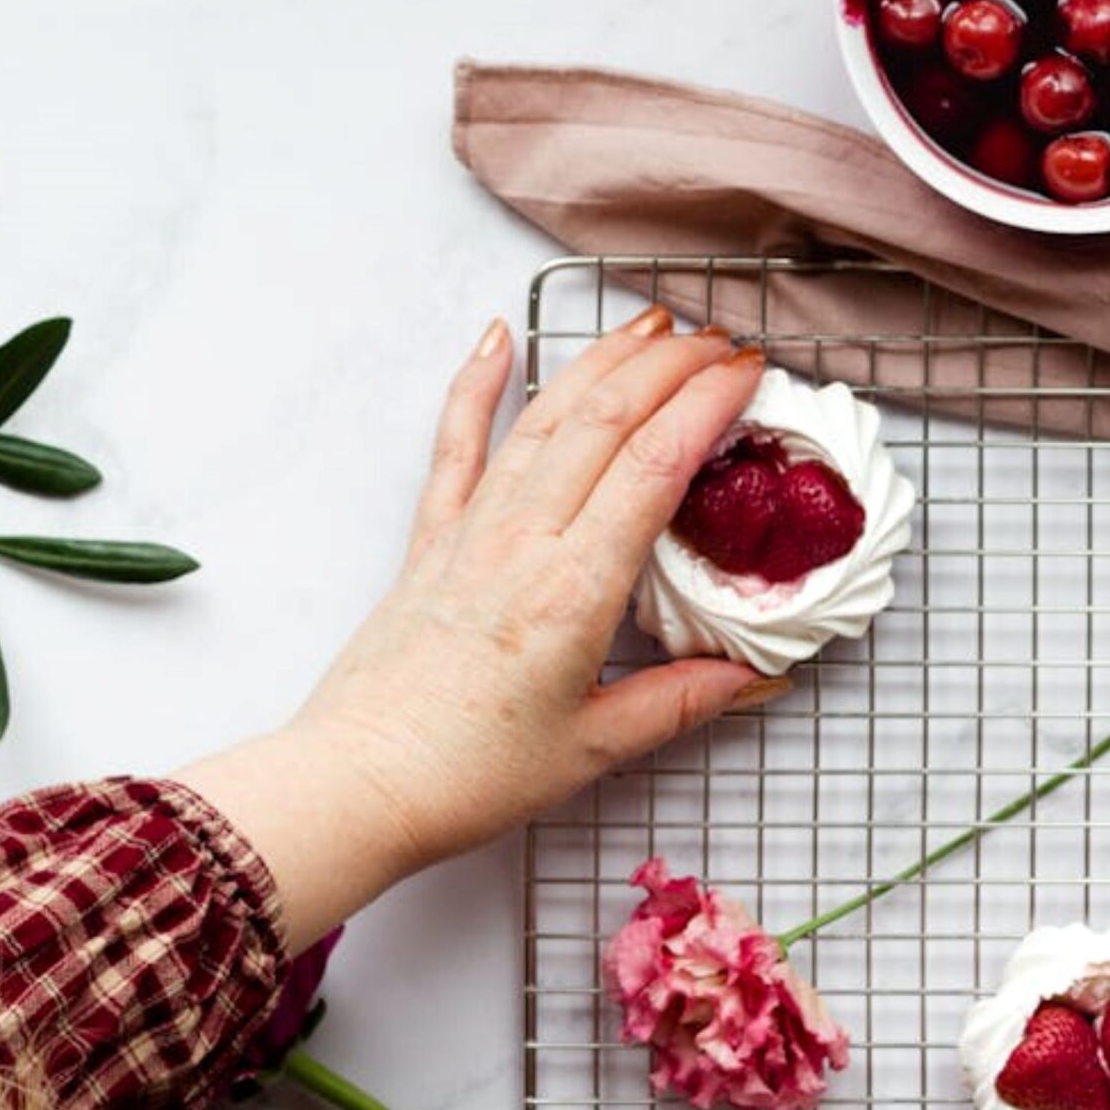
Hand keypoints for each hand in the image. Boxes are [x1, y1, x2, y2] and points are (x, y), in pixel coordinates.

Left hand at [183, 308, 776, 953]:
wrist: (355, 785)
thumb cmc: (467, 775)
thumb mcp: (594, 748)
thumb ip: (679, 701)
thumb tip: (754, 677)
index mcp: (574, 590)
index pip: (654, 465)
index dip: (706, 406)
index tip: (750, 374)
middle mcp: (522, 541)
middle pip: (605, 420)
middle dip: (670, 366)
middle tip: (722, 342)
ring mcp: (471, 532)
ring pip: (544, 418)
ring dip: (600, 360)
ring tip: (650, 324)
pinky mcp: (430, 541)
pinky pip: (456, 444)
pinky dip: (475, 385)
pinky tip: (497, 338)